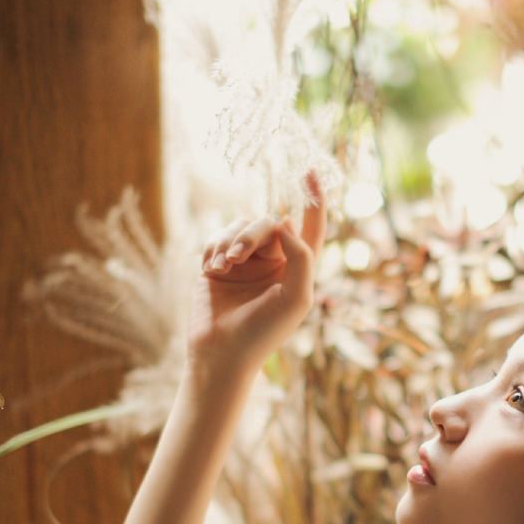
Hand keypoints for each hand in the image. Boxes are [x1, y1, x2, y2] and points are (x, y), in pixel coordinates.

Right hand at [187, 172, 325, 376]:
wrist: (221, 353)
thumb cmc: (264, 332)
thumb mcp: (295, 298)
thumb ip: (302, 258)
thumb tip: (288, 221)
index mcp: (299, 268)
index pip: (311, 227)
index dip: (314, 199)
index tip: (310, 170)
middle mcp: (274, 261)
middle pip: (269, 223)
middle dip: (252, 235)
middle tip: (237, 256)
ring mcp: (246, 261)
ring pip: (240, 226)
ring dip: (230, 241)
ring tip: (222, 267)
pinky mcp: (219, 263)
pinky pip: (217, 236)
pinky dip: (213, 248)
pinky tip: (210, 270)